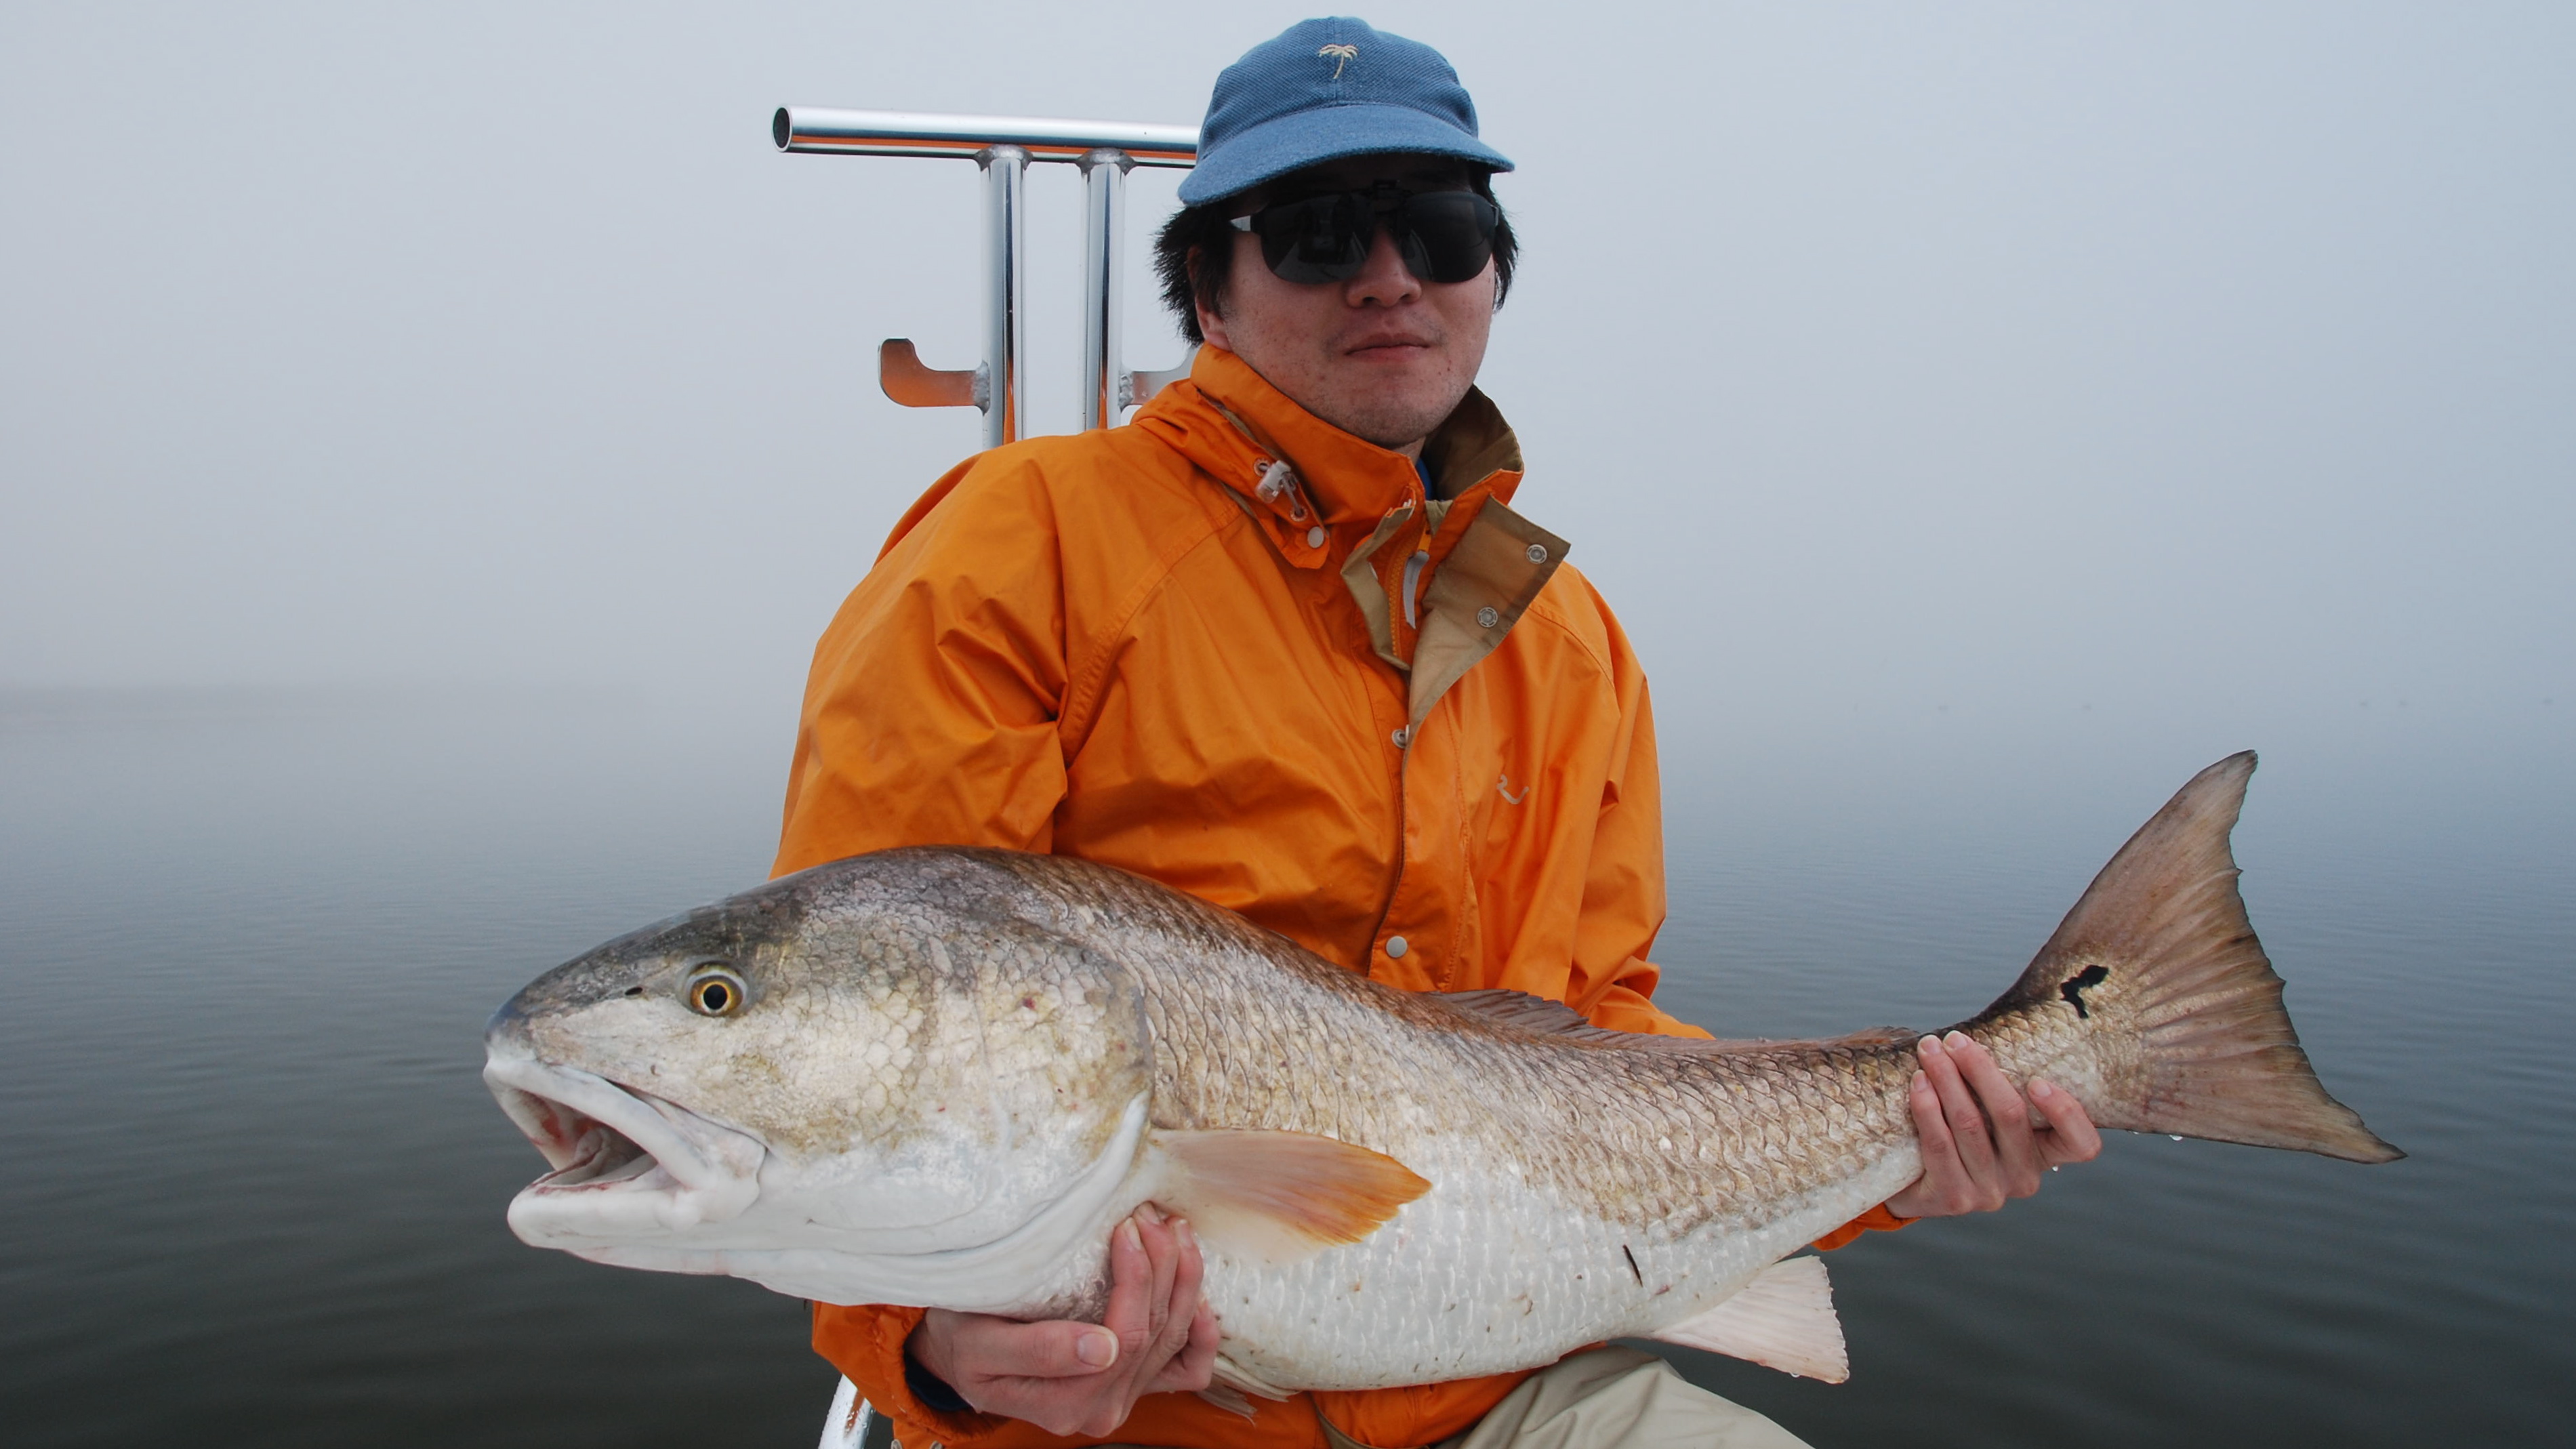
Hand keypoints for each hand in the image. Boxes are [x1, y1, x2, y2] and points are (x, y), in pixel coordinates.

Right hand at [906, 1204, 1219, 1436]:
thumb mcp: (980, 1345)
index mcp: (1066, 1405)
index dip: (1135, 1280)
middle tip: (1150, 1214)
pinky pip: (1187, 1370)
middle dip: (1161, 1267)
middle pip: (1153, 1334)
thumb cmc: (963, 1339)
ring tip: (1173, 1228)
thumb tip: (1103, 1350)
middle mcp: (1102, 1409)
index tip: (1125, 1226)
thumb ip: (1039, 1351)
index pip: (1122, 1340)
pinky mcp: (1136, 1384)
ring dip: (1184, 1280)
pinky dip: (1203, 1336)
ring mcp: (1124, 1398)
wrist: (959, 1352)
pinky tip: (1203, 1298)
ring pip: (1173, 1340)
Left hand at [1885, 1030, 2102, 1216]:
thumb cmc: (1960, 1131)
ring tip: (1929, 1051)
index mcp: (2045, 1154)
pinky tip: (1918, 1083)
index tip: (2037, 1080)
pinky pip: (1940, 1145)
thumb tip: (1985, 1031)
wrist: (1916, 1182)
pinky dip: (1927, 1108)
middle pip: (2010, 1117)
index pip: (2082, 1145)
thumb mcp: (1989, 1112)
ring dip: (1946, 1079)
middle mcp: (2024, 1178)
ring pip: (1970, 1124)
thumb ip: (1999, 1085)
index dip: (2066, 1113)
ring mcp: (1990, 1193)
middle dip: (1980, 1070)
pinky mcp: (1954, 1198)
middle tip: (1955, 1039)